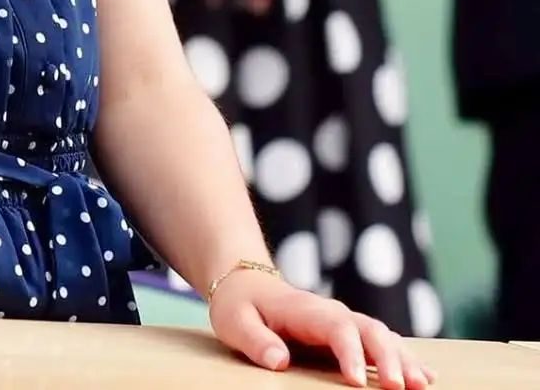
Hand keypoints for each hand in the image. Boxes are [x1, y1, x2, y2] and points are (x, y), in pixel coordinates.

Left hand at [211, 269, 434, 387]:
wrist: (246, 283)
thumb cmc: (240, 306)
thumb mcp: (235, 322)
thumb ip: (256, 341)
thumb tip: (278, 361)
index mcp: (307, 310)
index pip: (337, 328)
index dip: (350, 353)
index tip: (357, 383)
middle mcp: (332, 313)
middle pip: (370, 330)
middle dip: (388, 357)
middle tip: (399, 388)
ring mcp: (344, 322)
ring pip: (383, 336)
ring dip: (404, 359)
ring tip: (423, 385)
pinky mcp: (350, 335)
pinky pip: (383, 343)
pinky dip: (404, 358)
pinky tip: (426, 377)